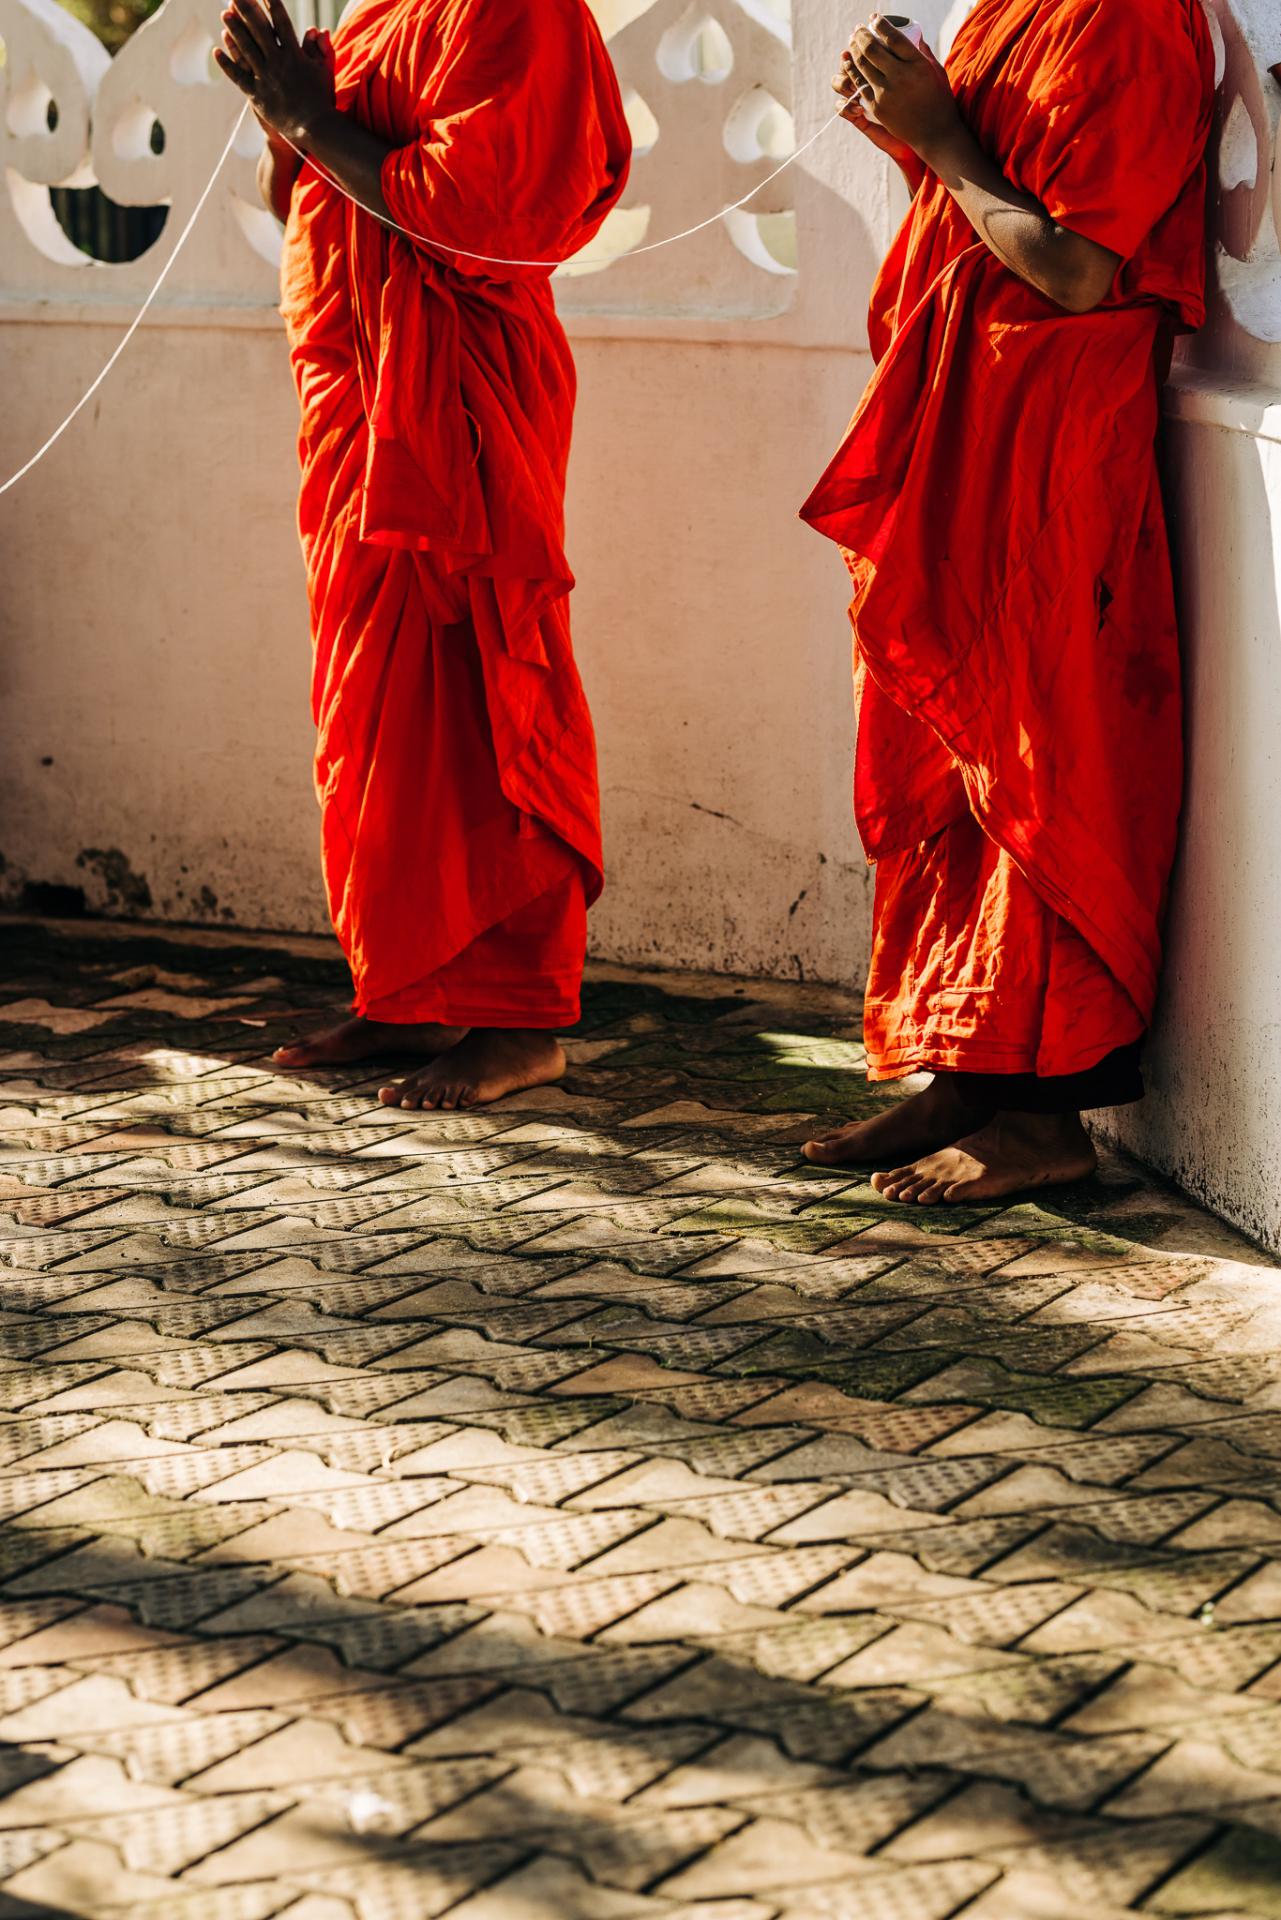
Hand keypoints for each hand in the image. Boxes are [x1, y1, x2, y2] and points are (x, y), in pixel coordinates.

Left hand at [215, 0, 334, 145]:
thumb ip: (320, 48)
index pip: (281, 22)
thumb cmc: (322, 99)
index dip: (272, 4)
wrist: (314, 129)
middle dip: (247, 9)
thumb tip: (315, 29)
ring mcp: (265, 79)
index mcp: (295, 55)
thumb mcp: (324, 71)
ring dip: (234, 30)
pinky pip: (238, 77)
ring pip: (246, 49)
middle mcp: (277, 63)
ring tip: (225, 14)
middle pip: (259, 30)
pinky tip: (217, 51)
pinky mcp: (257, 96)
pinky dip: (227, 64)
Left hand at [841, 14, 961, 160]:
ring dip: (854, 50)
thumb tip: (914, 33)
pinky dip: (852, 71)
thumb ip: (923, 52)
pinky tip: (849, 62)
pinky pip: (860, 84)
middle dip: (861, 35)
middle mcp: (901, 77)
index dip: (880, 24)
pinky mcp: (877, 107)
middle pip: (873, 49)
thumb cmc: (939, 99)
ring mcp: (887, 93)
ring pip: (863, 65)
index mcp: (917, 64)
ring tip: (852, 41)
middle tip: (857, 29)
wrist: (934, 133)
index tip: (873, 18)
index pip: (893, 37)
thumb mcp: (936, 71)